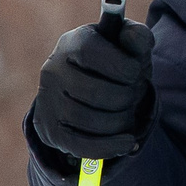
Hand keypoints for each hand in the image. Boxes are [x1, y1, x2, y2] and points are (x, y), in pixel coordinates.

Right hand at [32, 15, 155, 161]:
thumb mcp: (130, 48)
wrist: (87, 88)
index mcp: (72, 43)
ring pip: (86, 120)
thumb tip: (129, 38)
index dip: (123, 67)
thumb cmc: (115, 65)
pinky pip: (77, 145)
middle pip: (93, 92)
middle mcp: (52, 70)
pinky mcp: (47, 129)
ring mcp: (46, 102)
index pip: (92, 55)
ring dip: (118, 122)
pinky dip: (106, 148)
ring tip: (128, 118)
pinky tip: (125, 144)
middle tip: (132, 98)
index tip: (135, 73)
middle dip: (124, 98)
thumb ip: (138, 38)